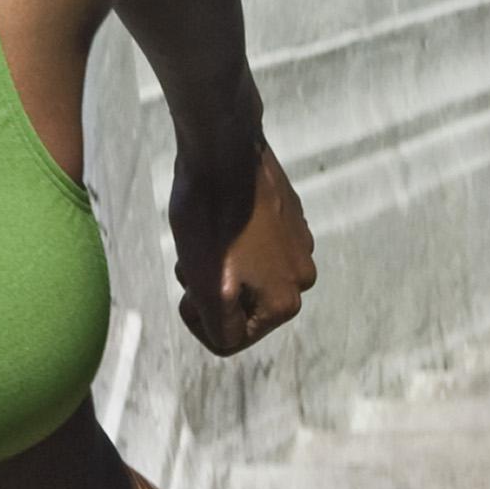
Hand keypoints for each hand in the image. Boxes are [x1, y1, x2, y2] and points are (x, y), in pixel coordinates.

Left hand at [174, 139, 313, 357]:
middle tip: (191, 258)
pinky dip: (235, 240)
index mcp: (285, 303)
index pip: (230, 340)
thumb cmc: (210, 216)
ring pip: (248, 276)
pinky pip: (256, 246)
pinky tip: (221, 216)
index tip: (186, 286)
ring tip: (204, 236)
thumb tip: (226, 336)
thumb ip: (220, 328)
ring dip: (221, 265)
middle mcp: (303, 278)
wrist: (223, 148)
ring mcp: (300, 244)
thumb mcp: (206, 287)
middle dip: (211, 291)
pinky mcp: (290, 216)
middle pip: (242, 308)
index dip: (198, 317)